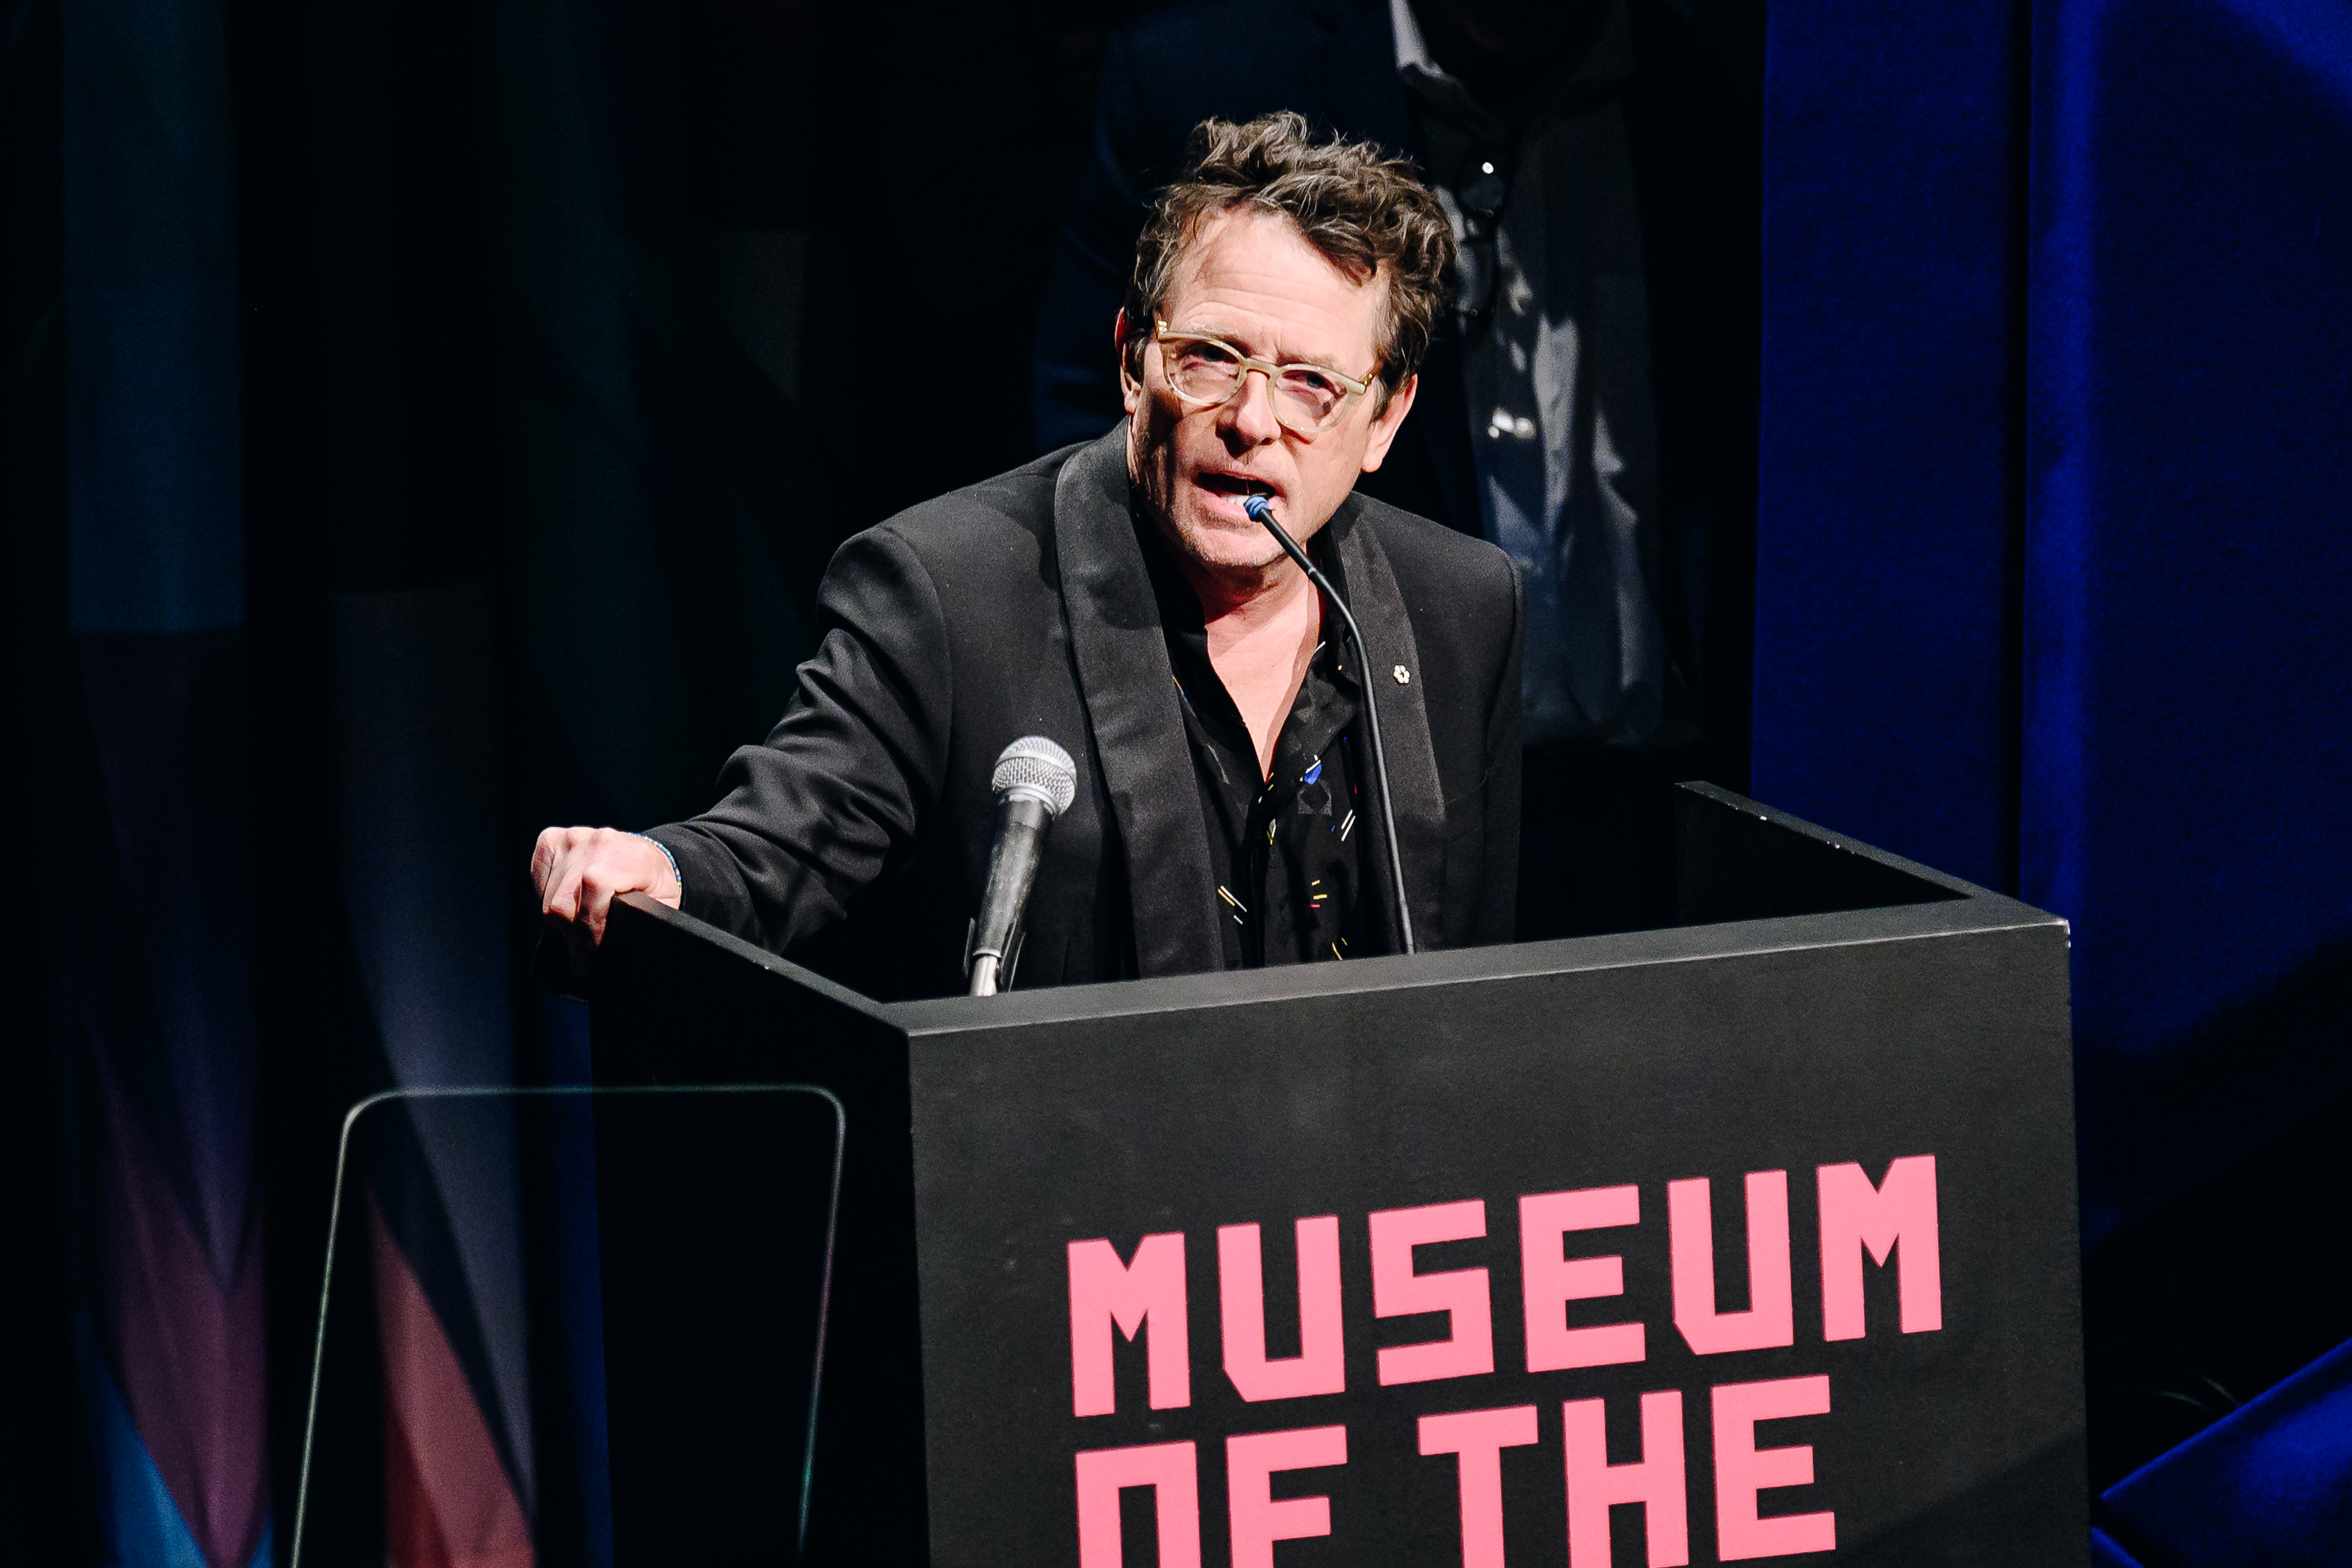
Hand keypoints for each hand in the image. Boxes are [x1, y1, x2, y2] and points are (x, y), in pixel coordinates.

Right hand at [531, 828, 682, 965]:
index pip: (595, 886)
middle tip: (583, 950)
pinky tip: (567, 903)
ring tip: (578, 927)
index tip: (593, 946)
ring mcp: (574, 837)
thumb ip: (641, 923)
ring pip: (548, 898)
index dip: (589, 923)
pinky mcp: (552, 839)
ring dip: (562, 920)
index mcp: (633, 857)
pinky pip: (538, 880)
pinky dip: (546, 899)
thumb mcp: (662, 905)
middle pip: (564, 901)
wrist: (644, 855)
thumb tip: (612, 952)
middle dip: (574, 933)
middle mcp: (600, 841)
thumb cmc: (653, 884)